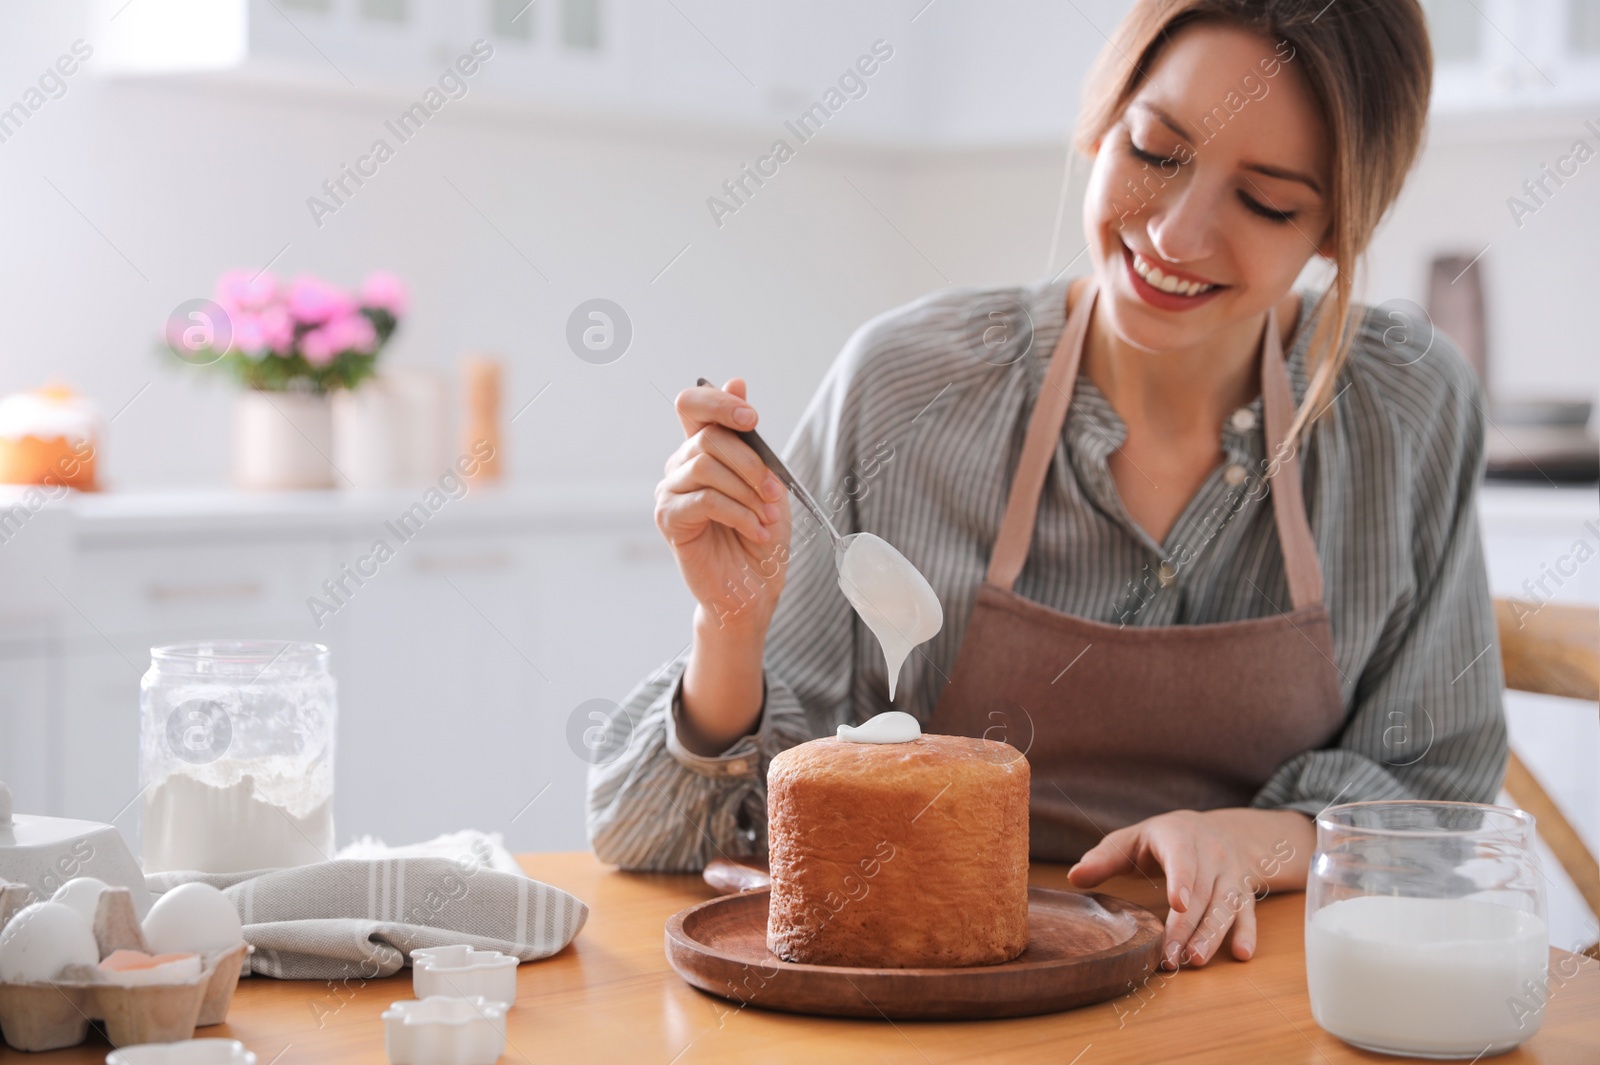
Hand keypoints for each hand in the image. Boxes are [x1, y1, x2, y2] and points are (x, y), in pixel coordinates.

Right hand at [656, 378, 791, 626]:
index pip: (693, 404)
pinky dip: (738, 513)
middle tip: (775, 494)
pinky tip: (755, 531)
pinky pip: (703, 499)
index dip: (719, 401)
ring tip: (766, 518)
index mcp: (703, 449)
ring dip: (747, 492)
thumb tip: (737, 380)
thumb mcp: (768, 480)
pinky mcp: (668, 518)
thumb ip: (751, 437)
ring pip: (706, 466)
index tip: (752, 419)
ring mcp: (670, 491)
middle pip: (709, 437)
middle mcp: (681, 465)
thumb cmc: (761, 534)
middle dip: (752, 464)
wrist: (753, 587)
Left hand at [1066, 808, 1313, 969]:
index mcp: (1180, 836)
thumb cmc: (1162, 839)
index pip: (1182, 857)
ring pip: (1225, 906)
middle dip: (1185, 927)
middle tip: (1169, 957)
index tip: (1177, 903)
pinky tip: (1241, 954)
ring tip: (1195, 960)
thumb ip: (1104, 858)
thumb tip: (1073, 877)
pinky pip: (1248, 913)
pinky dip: (1247, 933)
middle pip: (1201, 892)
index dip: (1181, 879)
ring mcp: (1231, 874)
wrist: (1216, 829)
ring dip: (1212, 935)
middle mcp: (1212, 854)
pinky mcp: (1244, 892)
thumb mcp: (1131, 840)